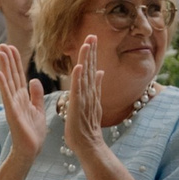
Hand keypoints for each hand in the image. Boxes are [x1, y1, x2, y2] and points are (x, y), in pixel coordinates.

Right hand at [0, 43, 47, 161]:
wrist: (31, 150)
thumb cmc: (34, 133)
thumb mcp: (38, 109)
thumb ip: (36, 95)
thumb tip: (34, 79)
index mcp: (23, 97)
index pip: (19, 75)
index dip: (15, 61)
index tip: (11, 47)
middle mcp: (16, 98)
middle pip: (12, 74)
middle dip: (8, 59)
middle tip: (2, 44)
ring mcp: (13, 105)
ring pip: (8, 81)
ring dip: (4, 66)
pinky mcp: (12, 112)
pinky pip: (7, 96)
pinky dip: (3, 84)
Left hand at [63, 35, 108, 161]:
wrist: (89, 144)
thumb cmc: (87, 126)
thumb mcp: (93, 103)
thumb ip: (96, 86)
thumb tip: (101, 71)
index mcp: (91, 91)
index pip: (92, 68)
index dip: (92, 53)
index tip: (92, 38)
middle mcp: (89, 92)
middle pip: (91, 68)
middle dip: (91, 51)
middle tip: (92, 35)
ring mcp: (85, 99)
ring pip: (85, 75)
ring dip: (87, 59)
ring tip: (87, 44)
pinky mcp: (77, 106)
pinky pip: (78, 90)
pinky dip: (78, 78)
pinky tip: (79, 66)